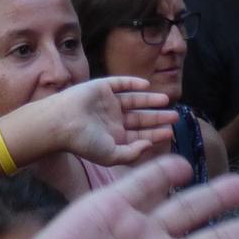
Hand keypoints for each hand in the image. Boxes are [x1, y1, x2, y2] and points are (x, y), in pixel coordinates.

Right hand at [20, 77, 176, 165]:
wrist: (63, 122)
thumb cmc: (84, 142)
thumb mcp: (111, 155)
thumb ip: (132, 154)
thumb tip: (149, 146)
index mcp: (114, 136)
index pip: (139, 135)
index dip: (155, 133)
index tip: (171, 132)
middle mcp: (112, 119)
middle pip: (140, 118)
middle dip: (157, 117)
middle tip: (176, 116)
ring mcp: (107, 102)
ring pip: (133, 100)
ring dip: (149, 100)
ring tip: (166, 101)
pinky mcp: (101, 87)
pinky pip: (120, 83)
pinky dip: (133, 83)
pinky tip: (146, 85)